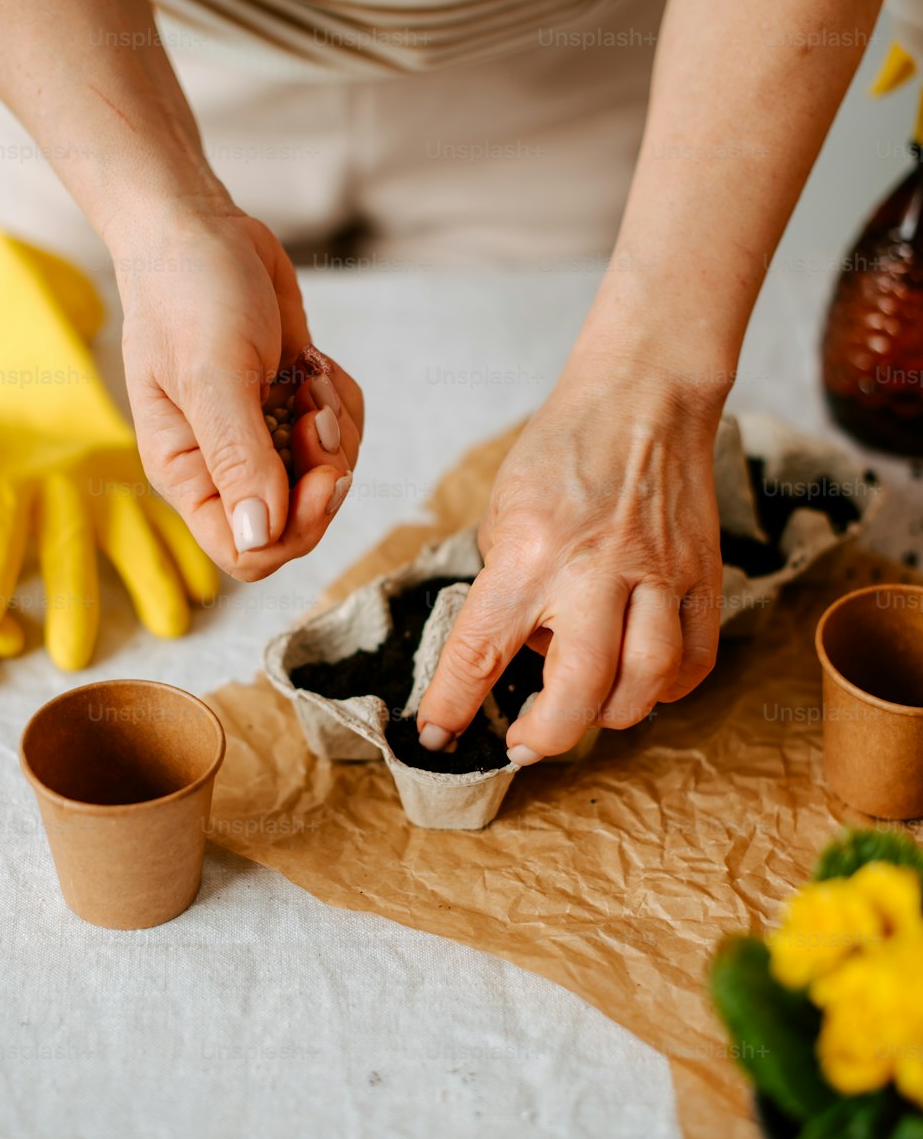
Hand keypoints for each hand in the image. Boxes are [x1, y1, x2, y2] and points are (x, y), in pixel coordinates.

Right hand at [114, 203, 362, 578]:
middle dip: (325, 470)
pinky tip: (313, 362)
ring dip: (336, 428)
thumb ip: (238, 458)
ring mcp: (259, 438)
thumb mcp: (213, 373)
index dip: (296, 529)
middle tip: (317, 411)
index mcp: (188, 473)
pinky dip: (341, 400)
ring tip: (309, 375)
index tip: (321, 474)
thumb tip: (258, 537)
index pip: (247, 552)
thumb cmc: (188, 291)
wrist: (201, 226)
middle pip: (298, 521)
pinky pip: (341, 434)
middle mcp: (222, 466)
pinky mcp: (289, 408)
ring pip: (328, 478)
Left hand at [416, 360, 723, 761]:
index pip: (481, 649)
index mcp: (530, 551)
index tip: (436, 736)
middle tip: (525, 741)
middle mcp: (595, 570)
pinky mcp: (702, 576)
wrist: (644, 397)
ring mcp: (656, 575)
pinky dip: (668, 689)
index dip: (452, 705)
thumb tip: (524, 652)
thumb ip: (508, 587)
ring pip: (647, 684)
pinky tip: (642, 682)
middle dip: (546, 735)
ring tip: (587, 707)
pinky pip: (696, 661)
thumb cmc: (564, 451)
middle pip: (580, 691)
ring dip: (611, 714)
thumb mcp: (503, 512)